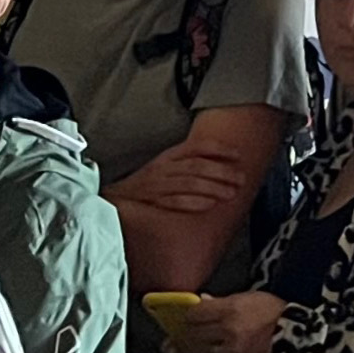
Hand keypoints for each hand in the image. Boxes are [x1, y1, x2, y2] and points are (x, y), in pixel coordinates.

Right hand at [112, 146, 253, 216]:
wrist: (112, 202)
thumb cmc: (145, 186)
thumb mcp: (165, 168)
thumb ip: (186, 164)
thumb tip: (219, 165)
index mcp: (168, 156)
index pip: (196, 147)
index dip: (219, 149)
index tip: (238, 155)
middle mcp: (163, 168)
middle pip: (197, 166)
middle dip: (222, 171)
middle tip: (241, 178)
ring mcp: (156, 185)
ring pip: (189, 183)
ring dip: (213, 187)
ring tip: (231, 193)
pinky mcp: (151, 203)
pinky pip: (174, 202)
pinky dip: (193, 202)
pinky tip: (209, 205)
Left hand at [162, 290, 286, 352]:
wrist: (295, 340)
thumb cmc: (275, 316)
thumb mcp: (250, 298)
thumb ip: (222, 302)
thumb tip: (203, 302)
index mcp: (230, 314)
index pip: (195, 317)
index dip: (184, 319)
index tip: (180, 321)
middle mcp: (226, 339)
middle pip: (191, 343)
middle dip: (176, 346)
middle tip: (168, 348)